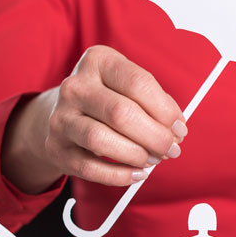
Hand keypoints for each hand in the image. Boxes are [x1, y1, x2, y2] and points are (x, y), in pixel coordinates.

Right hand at [2, 45, 186, 193]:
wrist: (60, 114)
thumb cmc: (107, 99)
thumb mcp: (128, 86)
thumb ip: (156, 102)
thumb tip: (177, 129)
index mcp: (99, 61)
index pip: (138, 83)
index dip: (165, 110)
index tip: (179, 128)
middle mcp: (75, 86)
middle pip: (121, 113)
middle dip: (155, 136)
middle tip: (171, 149)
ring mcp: (61, 117)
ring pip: (100, 140)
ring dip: (136, 155)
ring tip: (153, 159)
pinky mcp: (56, 147)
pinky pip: (89, 167)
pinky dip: (119, 175)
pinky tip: (137, 174)